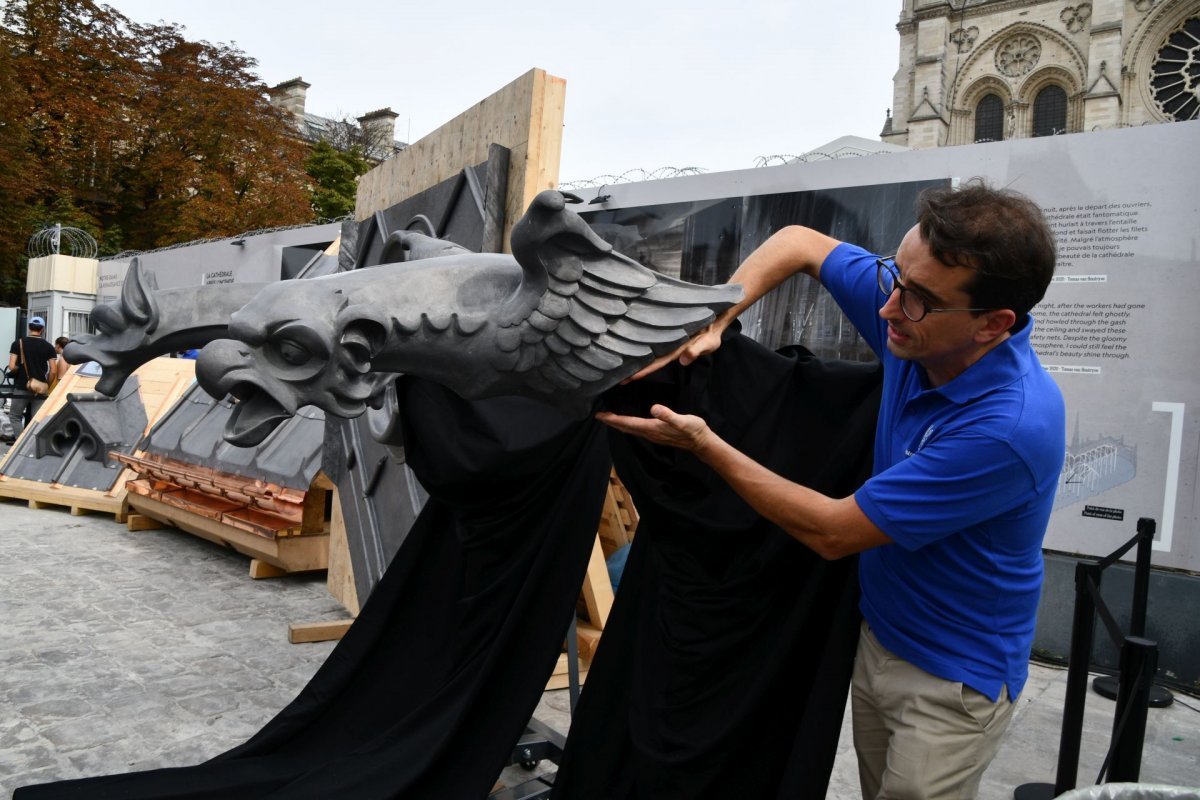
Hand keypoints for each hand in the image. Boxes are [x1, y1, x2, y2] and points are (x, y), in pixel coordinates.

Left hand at [595, 404, 713, 453]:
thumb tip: (654, 408)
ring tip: (609, 418)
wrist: (701, 442)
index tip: (600, 415)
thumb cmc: (693, 430)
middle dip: (612, 422)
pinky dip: (628, 425)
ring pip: (631, 429)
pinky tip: (628, 421)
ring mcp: (653, 435)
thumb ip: (668, 415)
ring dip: (619, 424)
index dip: (613, 419)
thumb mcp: (683, 420)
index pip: (628, 423)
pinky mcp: (657, 434)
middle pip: (626, 428)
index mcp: (652, 428)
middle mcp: (650, 433)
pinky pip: (638, 429)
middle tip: (599, 416)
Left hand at [624, 318, 728, 381]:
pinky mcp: (667, 328)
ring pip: (648, 349)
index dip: (644, 370)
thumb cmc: (711, 332)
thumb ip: (697, 350)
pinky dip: (640, 339)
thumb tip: (684, 360)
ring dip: (634, 355)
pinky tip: (627, 341)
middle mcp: (669, 347)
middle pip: (649, 359)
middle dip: (634, 368)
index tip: (630, 378)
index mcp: (677, 352)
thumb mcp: (709, 342)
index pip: (657, 363)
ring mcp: (667, 339)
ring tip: (616, 361)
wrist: (715, 318)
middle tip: (616, 375)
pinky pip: (651, 336)